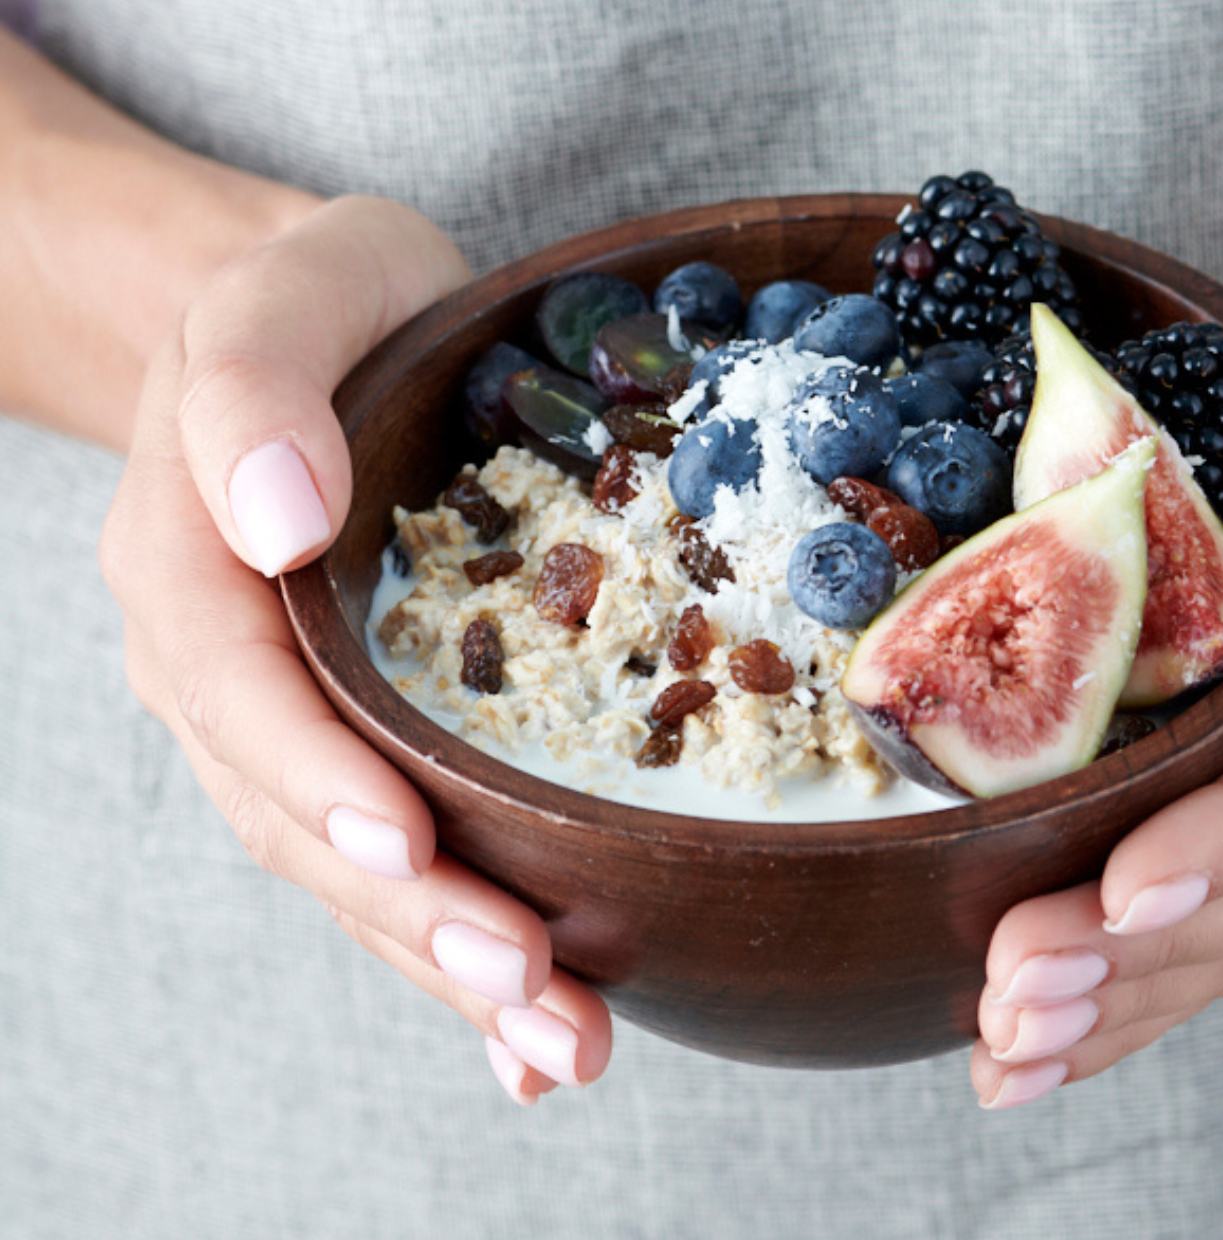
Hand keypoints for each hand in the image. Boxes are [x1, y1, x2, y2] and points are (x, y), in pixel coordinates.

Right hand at [99, 196, 610, 1104]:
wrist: (322, 330)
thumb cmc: (320, 306)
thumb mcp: (283, 292)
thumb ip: (253, 391)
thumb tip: (277, 510)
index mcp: (192, 570)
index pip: (244, 695)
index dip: (317, 777)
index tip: (405, 845)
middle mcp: (228, 674)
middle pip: (305, 821)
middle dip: (418, 918)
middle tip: (535, 994)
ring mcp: (288, 727)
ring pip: (354, 871)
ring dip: (453, 966)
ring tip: (563, 1046)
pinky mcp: (358, 748)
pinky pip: (393, 860)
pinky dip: (456, 950)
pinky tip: (527, 1036)